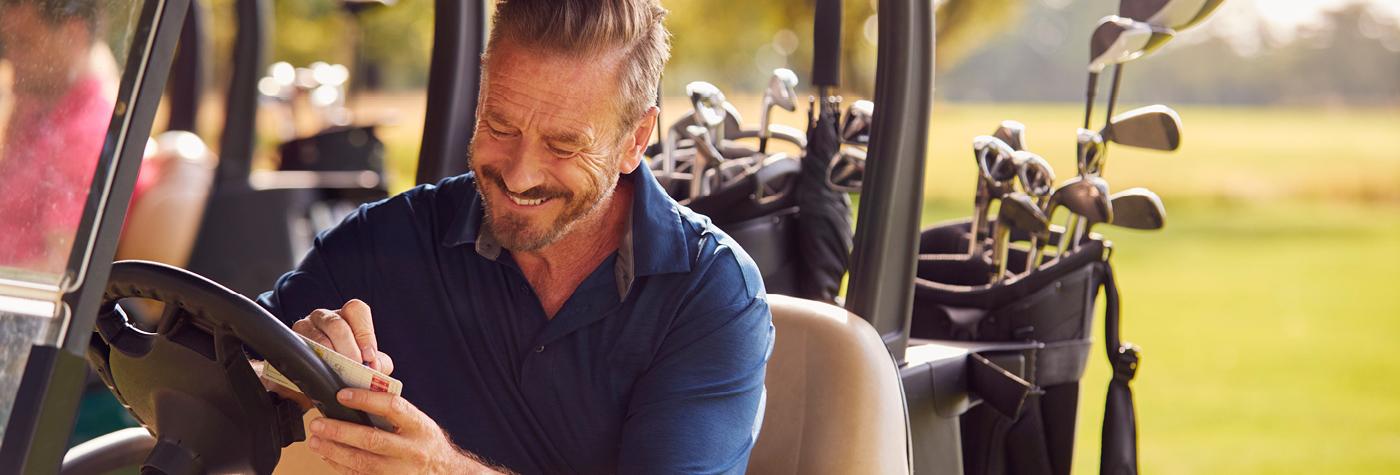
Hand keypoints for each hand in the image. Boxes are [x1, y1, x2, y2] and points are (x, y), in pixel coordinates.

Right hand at [291, 299, 393, 373]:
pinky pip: (301, 348)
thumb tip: (376, 366)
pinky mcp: (292, 342)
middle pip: (337, 324)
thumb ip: (380, 363)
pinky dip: (314, 361)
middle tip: (355, 365)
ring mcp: (306, 326)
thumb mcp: (368, 363)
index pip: (356, 310)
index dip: (364, 333)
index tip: (369, 356)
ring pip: (318, 336)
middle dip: (349, 347)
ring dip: (331, 355)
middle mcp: (325, 317)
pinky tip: (322, 372)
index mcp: (347, 316)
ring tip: (340, 372)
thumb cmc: (347, 366)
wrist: (321, 383)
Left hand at [306, 389, 505, 473]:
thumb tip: (357, 398)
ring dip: (334, 450)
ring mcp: (400, 471)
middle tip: (318, 423)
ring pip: (362, 462)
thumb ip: (395, 413)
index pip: (392, 407)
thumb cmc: (426, 444)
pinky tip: (327, 455)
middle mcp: (412, 450)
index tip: (343, 395)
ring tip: (315, 440)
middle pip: (371, 440)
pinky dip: (340, 466)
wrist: (445, 473)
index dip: (366, 400)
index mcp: (419, 427)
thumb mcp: (419, 424)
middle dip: (340, 431)